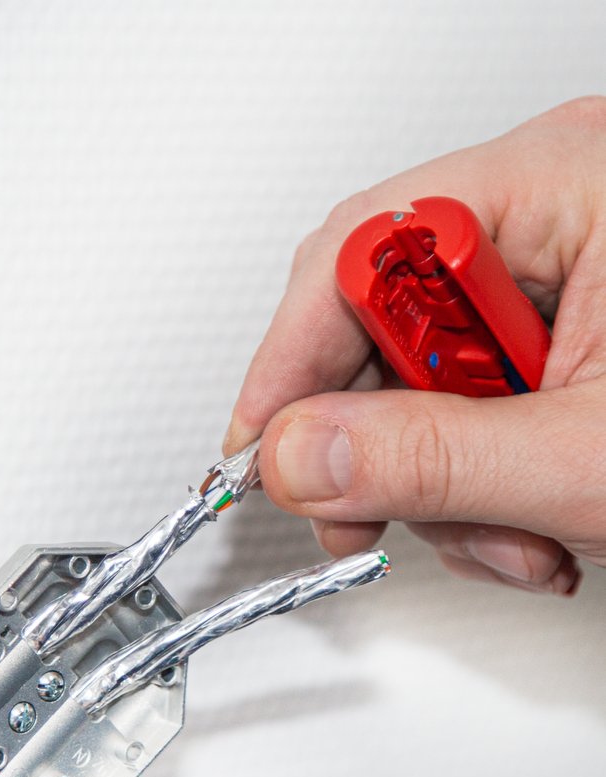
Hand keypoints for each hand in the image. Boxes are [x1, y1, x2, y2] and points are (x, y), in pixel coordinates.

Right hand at [225, 96, 605, 593]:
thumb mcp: (594, 457)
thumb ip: (434, 460)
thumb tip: (300, 456)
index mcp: (564, 181)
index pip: (361, 251)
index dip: (291, 360)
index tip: (260, 453)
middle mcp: (552, 208)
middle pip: (380, 320)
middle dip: (382, 448)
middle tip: (369, 523)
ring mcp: (557, 268)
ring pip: (421, 378)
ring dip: (442, 486)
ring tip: (511, 540)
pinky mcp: (564, 328)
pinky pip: (470, 398)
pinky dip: (481, 480)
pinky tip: (530, 518)